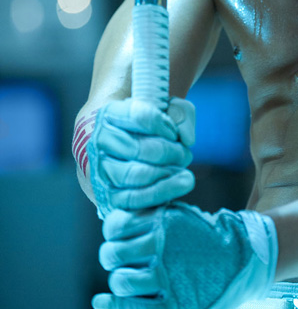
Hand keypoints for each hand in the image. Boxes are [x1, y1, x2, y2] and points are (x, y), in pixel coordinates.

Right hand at [87, 98, 195, 216]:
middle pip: (140, 148)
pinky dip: (161, 194)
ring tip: (183, 172)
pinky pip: (135, 199)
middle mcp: (100, 141)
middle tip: (184, 154)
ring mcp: (101, 170)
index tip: (174, 132)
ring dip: (168, 174)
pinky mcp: (107, 197)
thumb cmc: (151, 127)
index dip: (165, 125)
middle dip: (171, 152)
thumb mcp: (169, 109)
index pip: (141, 116)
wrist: (126, 152)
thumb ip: (181, 114)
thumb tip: (186, 138)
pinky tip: (176, 187)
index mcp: (111, 113)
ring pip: (138, 175)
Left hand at [92, 204, 277, 308]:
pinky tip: (104, 301)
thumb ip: (151, 217)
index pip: (117, 225)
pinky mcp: (176, 304)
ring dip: (118, 280)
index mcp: (164, 222)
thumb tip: (115, 223)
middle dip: (111, 257)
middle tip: (119, 259)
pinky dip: (117, 306)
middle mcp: (163, 248)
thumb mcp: (180, 214)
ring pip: (121, 281)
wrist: (244, 257)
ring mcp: (169, 278)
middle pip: (112, 254)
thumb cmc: (206, 236)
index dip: (112, 230)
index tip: (118, 234)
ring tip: (125, 278)